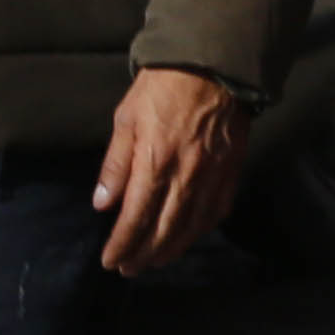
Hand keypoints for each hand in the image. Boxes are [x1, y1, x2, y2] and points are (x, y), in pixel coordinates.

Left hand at [91, 66, 248, 276]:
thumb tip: (102, 205)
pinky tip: (188, 236)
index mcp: (154, 162)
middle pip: (164, 230)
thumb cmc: (161, 87)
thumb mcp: (126, 119)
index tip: (109, 261)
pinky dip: (201, 229)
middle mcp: (186, 175)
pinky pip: (218, 210)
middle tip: (129, 269)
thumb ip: (115, 165)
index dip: (122, 244)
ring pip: (192, 226)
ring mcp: (213, 175)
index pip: (135, 217)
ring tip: (155, 261)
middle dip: (144, 255)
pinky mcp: (232, 170)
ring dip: (172, 249)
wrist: (214, 65)